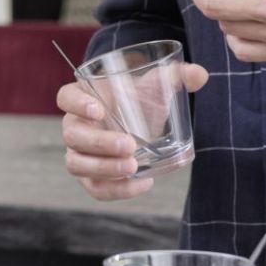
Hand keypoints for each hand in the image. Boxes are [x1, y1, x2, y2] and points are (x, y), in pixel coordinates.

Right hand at [56, 63, 209, 202]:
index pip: (66, 98)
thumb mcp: (155, 85)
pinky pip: (95, 188)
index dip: (77, 104)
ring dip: (103, 168)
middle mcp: (75, 126)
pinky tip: (143, 183)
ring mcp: (80, 153)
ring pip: (76, 164)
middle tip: (129, 145)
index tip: (99, 109)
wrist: (141, 122)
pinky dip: (116, 190)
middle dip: (99, 143)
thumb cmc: (139, 99)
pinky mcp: (91, 176)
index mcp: (82, 98)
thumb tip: (199, 75)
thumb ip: (175, 76)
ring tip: (133, 166)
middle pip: (73, 136)